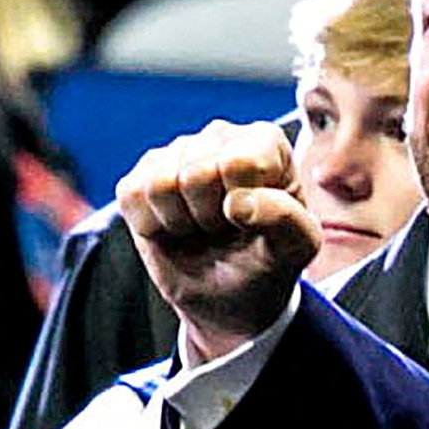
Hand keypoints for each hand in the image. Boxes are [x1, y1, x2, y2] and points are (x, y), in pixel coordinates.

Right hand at [116, 121, 319, 361]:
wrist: (231, 294)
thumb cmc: (270, 260)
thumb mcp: (297, 248)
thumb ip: (286, 220)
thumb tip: (238, 202)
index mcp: (267, 142)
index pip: (240, 163)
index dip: (241, 205)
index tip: (252, 220)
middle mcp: (220, 134)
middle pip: (196, 174)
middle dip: (210, 217)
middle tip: (226, 228)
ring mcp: (176, 151)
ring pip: (160, 184)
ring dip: (182, 222)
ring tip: (203, 226)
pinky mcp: (139, 174)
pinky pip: (131, 195)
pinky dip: (153, 225)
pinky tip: (177, 227)